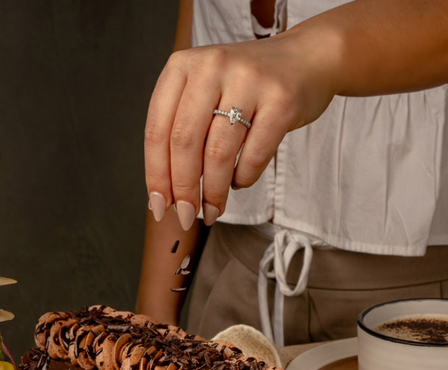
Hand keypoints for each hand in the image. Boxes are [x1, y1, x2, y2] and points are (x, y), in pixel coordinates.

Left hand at [144, 28, 336, 228]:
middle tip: (185, 216)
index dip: (156, 175)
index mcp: (183, 66)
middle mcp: (212, 66)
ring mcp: (248, 81)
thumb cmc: (247, 87)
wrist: (307, 59)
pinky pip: (254, 156)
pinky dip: (243, 178)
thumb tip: (164, 194)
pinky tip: (238, 181)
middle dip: (183, 190)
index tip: (158, 206)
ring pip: (218, 153)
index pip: (157, 130)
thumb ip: (182, 132)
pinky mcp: (281, 100)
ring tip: (213, 210)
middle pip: (184, 143)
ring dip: (213, 192)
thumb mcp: (205, 94)